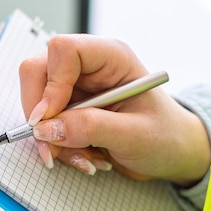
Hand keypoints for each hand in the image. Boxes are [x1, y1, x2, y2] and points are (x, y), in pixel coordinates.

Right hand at [19, 34, 210, 185]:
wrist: (173, 154)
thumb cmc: (166, 137)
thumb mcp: (134, 135)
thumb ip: (91, 128)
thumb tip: (47, 128)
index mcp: (111, 58)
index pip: (64, 51)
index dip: (50, 85)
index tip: (47, 120)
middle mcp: (90, 68)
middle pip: (38, 73)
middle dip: (40, 116)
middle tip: (51, 149)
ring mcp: (78, 89)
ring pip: (38, 105)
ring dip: (54, 140)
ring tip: (87, 159)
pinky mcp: (72, 111)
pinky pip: (47, 126)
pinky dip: (60, 148)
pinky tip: (87, 158)